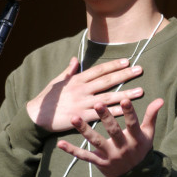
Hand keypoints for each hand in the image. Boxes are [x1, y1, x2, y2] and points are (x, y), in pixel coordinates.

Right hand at [26, 57, 143, 131]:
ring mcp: (82, 103)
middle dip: (124, 75)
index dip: (113, 65)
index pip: (99, 70)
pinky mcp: (82, 117)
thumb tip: (76, 59)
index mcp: (77, 80)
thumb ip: (69, 70)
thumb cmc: (48, 98)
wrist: (36, 116)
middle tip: (139, 70)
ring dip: (125, 94)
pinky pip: (102, 114)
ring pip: (108, 97)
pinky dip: (115, 112)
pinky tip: (127, 110)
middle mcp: (82, 89)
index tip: (127, 61)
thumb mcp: (58, 81)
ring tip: (140, 91)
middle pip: (107, 81)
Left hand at [57, 97, 163, 176]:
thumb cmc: (140, 148)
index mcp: (135, 138)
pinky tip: (60, 143)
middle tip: (97, 103)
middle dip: (105, 118)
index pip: (132, 123)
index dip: (129, 112)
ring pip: (96, 142)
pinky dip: (72, 151)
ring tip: (74, 118)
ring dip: (84, 130)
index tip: (125, 99)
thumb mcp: (148, 133)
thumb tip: (160, 99)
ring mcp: (110, 156)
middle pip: (113, 131)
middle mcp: (122, 147)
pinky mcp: (99, 162)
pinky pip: (84, 156)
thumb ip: (151, 116)